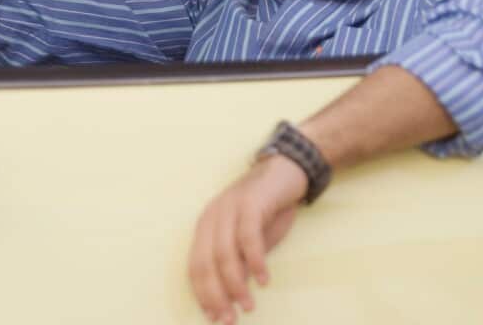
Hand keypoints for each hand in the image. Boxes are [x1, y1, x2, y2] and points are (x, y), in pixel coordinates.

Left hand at [188, 155, 307, 323]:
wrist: (286, 172)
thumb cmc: (267, 210)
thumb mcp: (250, 243)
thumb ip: (239, 265)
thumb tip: (231, 297)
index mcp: (205, 228)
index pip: (195, 267)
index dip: (203, 295)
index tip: (214, 318)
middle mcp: (211, 218)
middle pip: (205, 264)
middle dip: (216, 296)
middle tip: (230, 320)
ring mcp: (229, 209)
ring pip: (224, 254)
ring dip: (236, 284)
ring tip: (248, 305)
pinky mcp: (250, 203)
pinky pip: (248, 237)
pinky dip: (254, 261)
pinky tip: (263, 280)